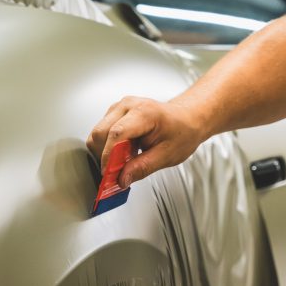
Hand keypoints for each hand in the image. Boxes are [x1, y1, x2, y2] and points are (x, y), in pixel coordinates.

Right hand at [86, 97, 204, 186]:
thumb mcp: (167, 155)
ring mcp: (120, 107)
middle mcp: (128, 105)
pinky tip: (124, 151)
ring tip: (125, 159)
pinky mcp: (116, 113)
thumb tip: (122, 179)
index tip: (108, 174)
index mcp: (144, 113)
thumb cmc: (182, 132)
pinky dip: (107, 146)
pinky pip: (102, 132)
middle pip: (100, 132)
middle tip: (117, 172)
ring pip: (98, 133)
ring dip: (105, 151)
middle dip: (104, 156)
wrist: (187, 118)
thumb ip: (143, 168)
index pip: (116, 133)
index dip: (108, 156)